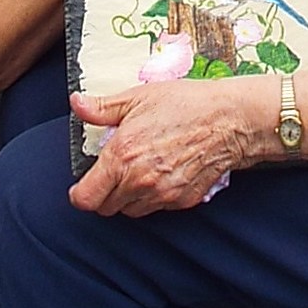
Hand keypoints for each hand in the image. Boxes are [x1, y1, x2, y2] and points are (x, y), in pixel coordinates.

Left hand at [67, 83, 254, 215]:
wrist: (230, 120)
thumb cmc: (187, 104)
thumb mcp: (139, 97)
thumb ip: (102, 107)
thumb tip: (77, 104)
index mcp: (121, 155)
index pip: (85, 198)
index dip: (80, 193)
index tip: (84, 186)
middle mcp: (139, 181)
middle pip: (105, 208)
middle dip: (105, 192)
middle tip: (115, 172)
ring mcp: (162, 194)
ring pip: (130, 211)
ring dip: (129, 197)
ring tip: (140, 171)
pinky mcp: (182, 201)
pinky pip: (157, 208)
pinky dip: (154, 197)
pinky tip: (162, 173)